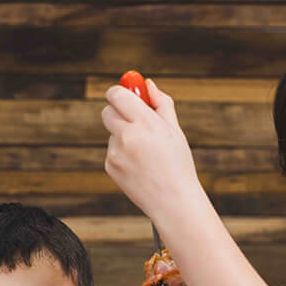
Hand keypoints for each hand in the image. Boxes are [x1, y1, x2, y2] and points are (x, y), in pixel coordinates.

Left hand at [102, 78, 205, 223]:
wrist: (173, 201)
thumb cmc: (178, 164)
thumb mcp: (175, 131)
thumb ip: (161, 104)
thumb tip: (148, 85)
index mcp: (146, 122)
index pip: (117, 94)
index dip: (119, 91)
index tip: (124, 93)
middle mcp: (127, 135)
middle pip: (107, 111)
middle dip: (117, 111)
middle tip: (132, 119)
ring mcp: (116, 152)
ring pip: (112, 133)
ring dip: (123, 136)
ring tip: (146, 154)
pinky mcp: (110, 166)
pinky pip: (112, 151)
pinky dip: (122, 154)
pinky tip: (139, 166)